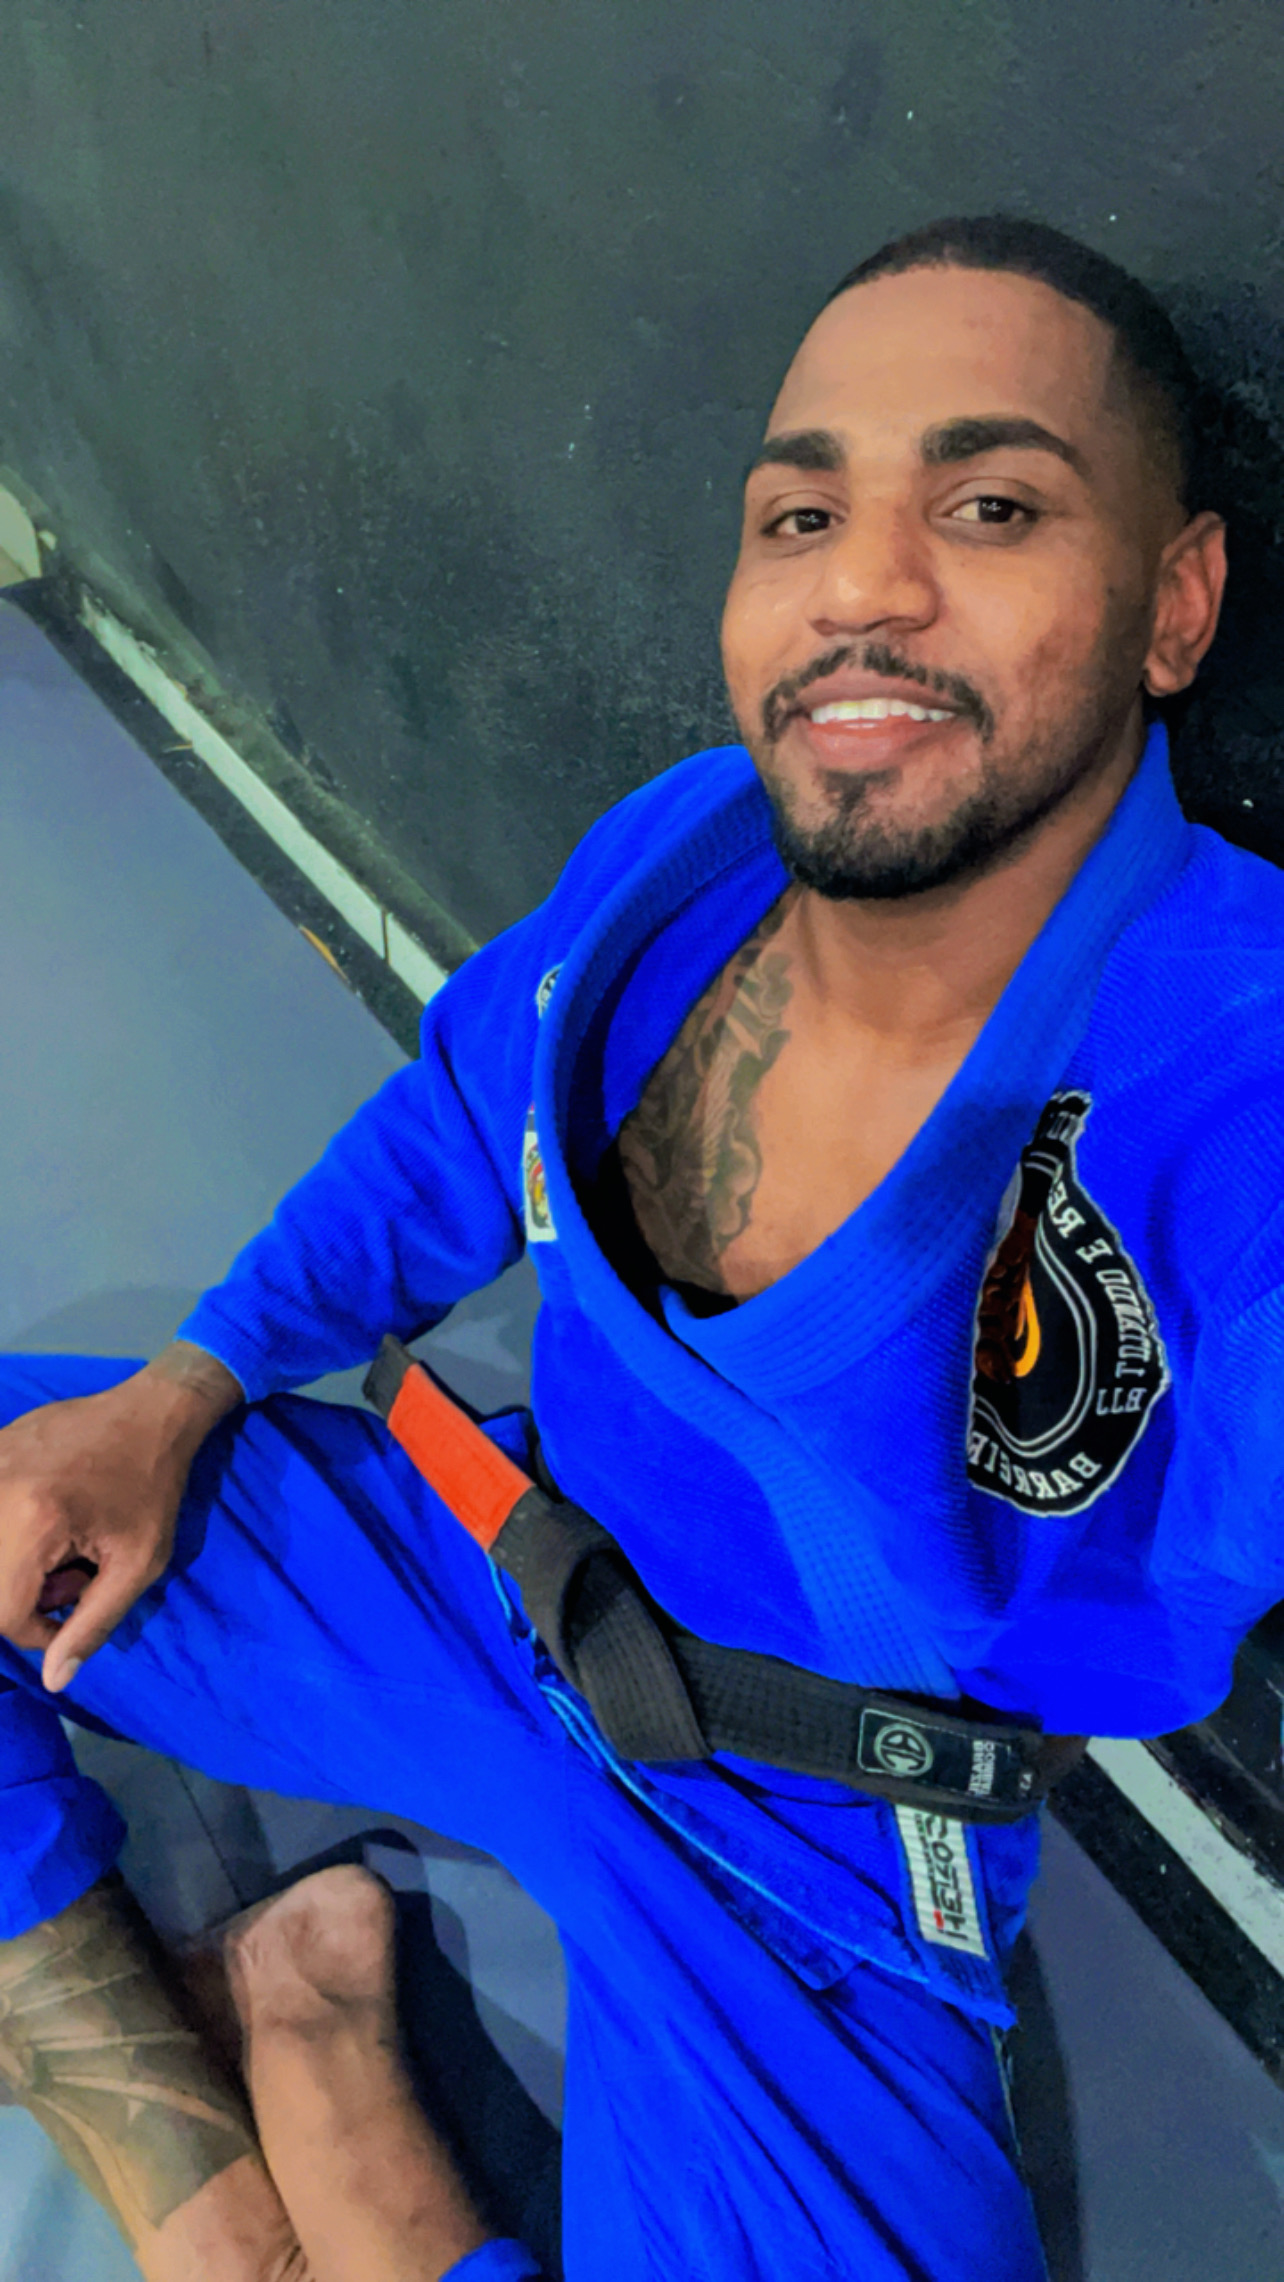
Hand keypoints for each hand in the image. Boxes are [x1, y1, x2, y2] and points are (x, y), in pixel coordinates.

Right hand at [0, 1350, 239, 1692]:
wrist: (151, 1412)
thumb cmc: (152, 1488)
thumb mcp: (139, 1564)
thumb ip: (94, 1624)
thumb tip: (54, 1680)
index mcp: (34, 1520)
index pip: (2, 1611)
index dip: (36, 1631)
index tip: (74, 1611)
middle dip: (25, 1595)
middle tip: (72, 1574)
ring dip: (15, 1566)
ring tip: (62, 1547)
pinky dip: (10, 1534)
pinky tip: (48, 1520)